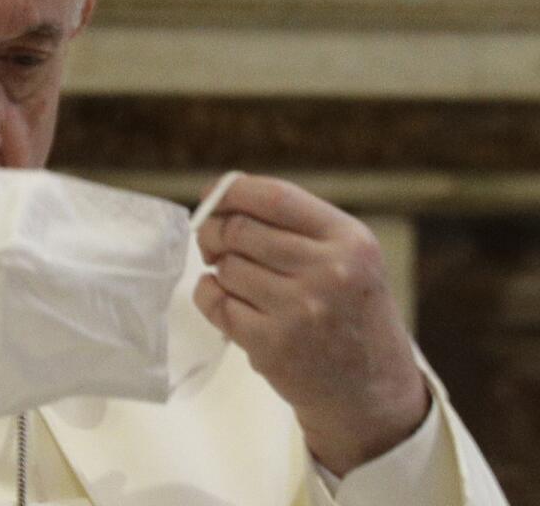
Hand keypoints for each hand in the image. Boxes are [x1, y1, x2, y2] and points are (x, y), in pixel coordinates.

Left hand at [193, 173, 429, 474]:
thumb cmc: (349, 311)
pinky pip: (214, 302)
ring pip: (226, 266)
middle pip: (239, 229)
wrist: (371, 390)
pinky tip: (227, 300)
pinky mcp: (272, 345)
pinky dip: (209, 295)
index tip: (213, 196)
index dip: (232, 191)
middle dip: (214, 232)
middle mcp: (330, 272)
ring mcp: (300, 310)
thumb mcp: (349, 256)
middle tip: (213, 243)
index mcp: (350, 240)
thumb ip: (295, 223)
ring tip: (240, 281)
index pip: (274, 197)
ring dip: (220, 269)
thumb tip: (222, 195)